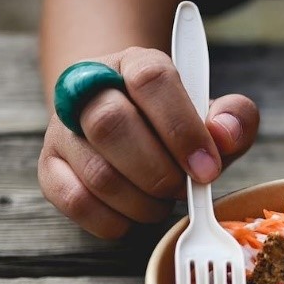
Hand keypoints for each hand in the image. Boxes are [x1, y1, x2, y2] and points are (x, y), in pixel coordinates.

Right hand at [38, 47, 258, 238]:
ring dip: (142, 202)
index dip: (182, 128)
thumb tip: (224, 134)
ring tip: (162, 200)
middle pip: (111, 125)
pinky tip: (135, 213)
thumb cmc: (179, 125)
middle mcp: (87, 89)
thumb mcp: (215, 115)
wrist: (131, 126)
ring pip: (98, 173)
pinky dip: (115, 219)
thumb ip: (233, 120)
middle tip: (183, 189)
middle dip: (159, 172)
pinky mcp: (50, 168)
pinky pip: (77, 202)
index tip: (207, 168)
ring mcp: (63, 129)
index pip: (151, 79)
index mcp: (135, 64)